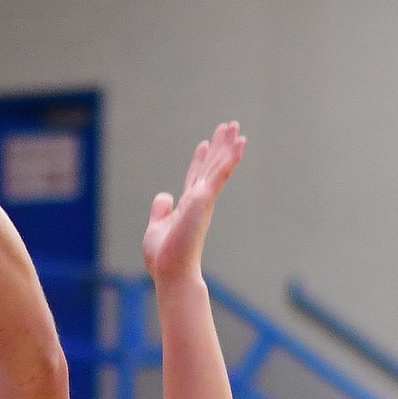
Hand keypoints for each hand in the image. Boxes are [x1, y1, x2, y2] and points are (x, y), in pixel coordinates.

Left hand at [143, 122, 245, 285]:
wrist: (171, 271)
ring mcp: (203, 200)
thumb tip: (164, 196)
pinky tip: (241, 143)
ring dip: (228, 146)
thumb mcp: (156, 228)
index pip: (195, 177)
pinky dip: (231, 158)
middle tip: (229, 126)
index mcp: (187, 207)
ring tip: (236, 127)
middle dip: (219, 146)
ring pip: (218, 166)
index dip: (199, 160)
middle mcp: (198, 201)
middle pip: (210, 167)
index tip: (204, 144)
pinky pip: (220, 174)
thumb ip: (161, 211)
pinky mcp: (205, 200)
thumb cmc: (164, 258)